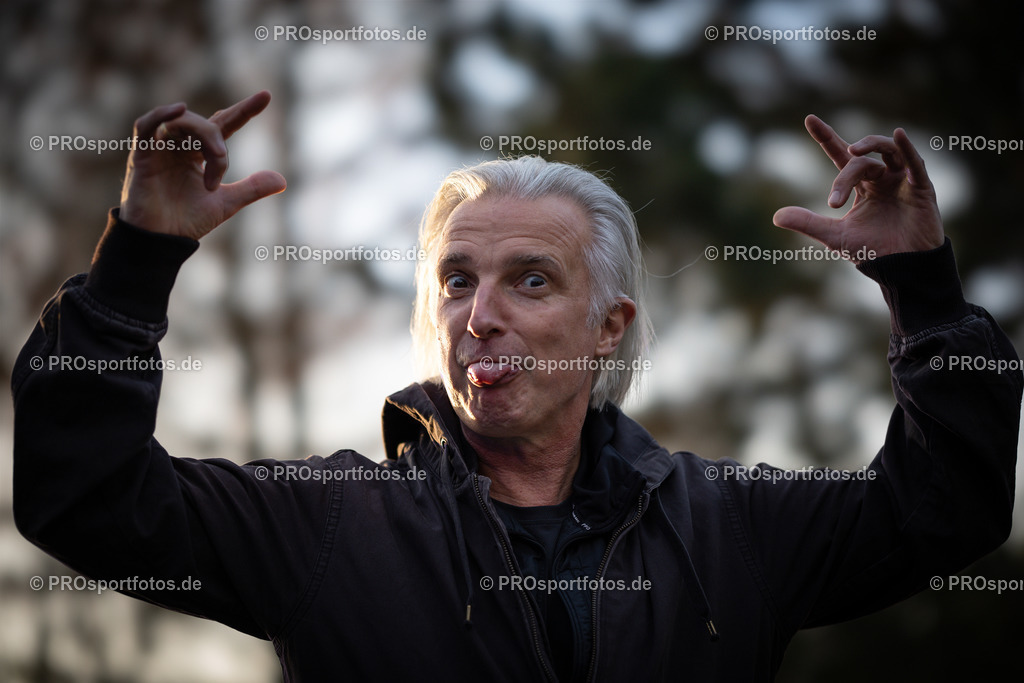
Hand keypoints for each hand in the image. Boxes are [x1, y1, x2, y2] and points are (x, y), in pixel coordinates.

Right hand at [119, 91, 286, 239]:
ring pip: (182, 122)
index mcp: (198, 154)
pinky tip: (179, 109)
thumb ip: (251, 188)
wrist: (162, 241)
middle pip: (205, 125)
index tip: (266, 96)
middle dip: (218, 141)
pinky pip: (146, 125)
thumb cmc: (187, 221)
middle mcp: (180, 146)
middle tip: (222, 163)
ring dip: (203, 135)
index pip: (223, 123)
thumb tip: (283, 180)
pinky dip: (161, 114)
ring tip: (216, 158)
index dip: (244, 110)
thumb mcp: (226, 203)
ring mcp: (160, 149)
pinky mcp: (142, 156)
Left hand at [773, 115, 943, 261]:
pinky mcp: (921, 187)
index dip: (826, 137)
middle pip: (859, 163)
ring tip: (854, 150)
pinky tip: (898, 134)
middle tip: (834, 202)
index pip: (840, 154)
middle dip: (844, 178)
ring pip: (886, 152)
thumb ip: (808, 223)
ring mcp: (902, 180)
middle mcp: (881, 177)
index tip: (809, 119)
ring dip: (871, 146)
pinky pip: (915, 162)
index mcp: (861, 185)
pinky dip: (907, 148)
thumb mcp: (835, 236)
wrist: (902, 269)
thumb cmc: (873, 251)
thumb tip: (776, 216)